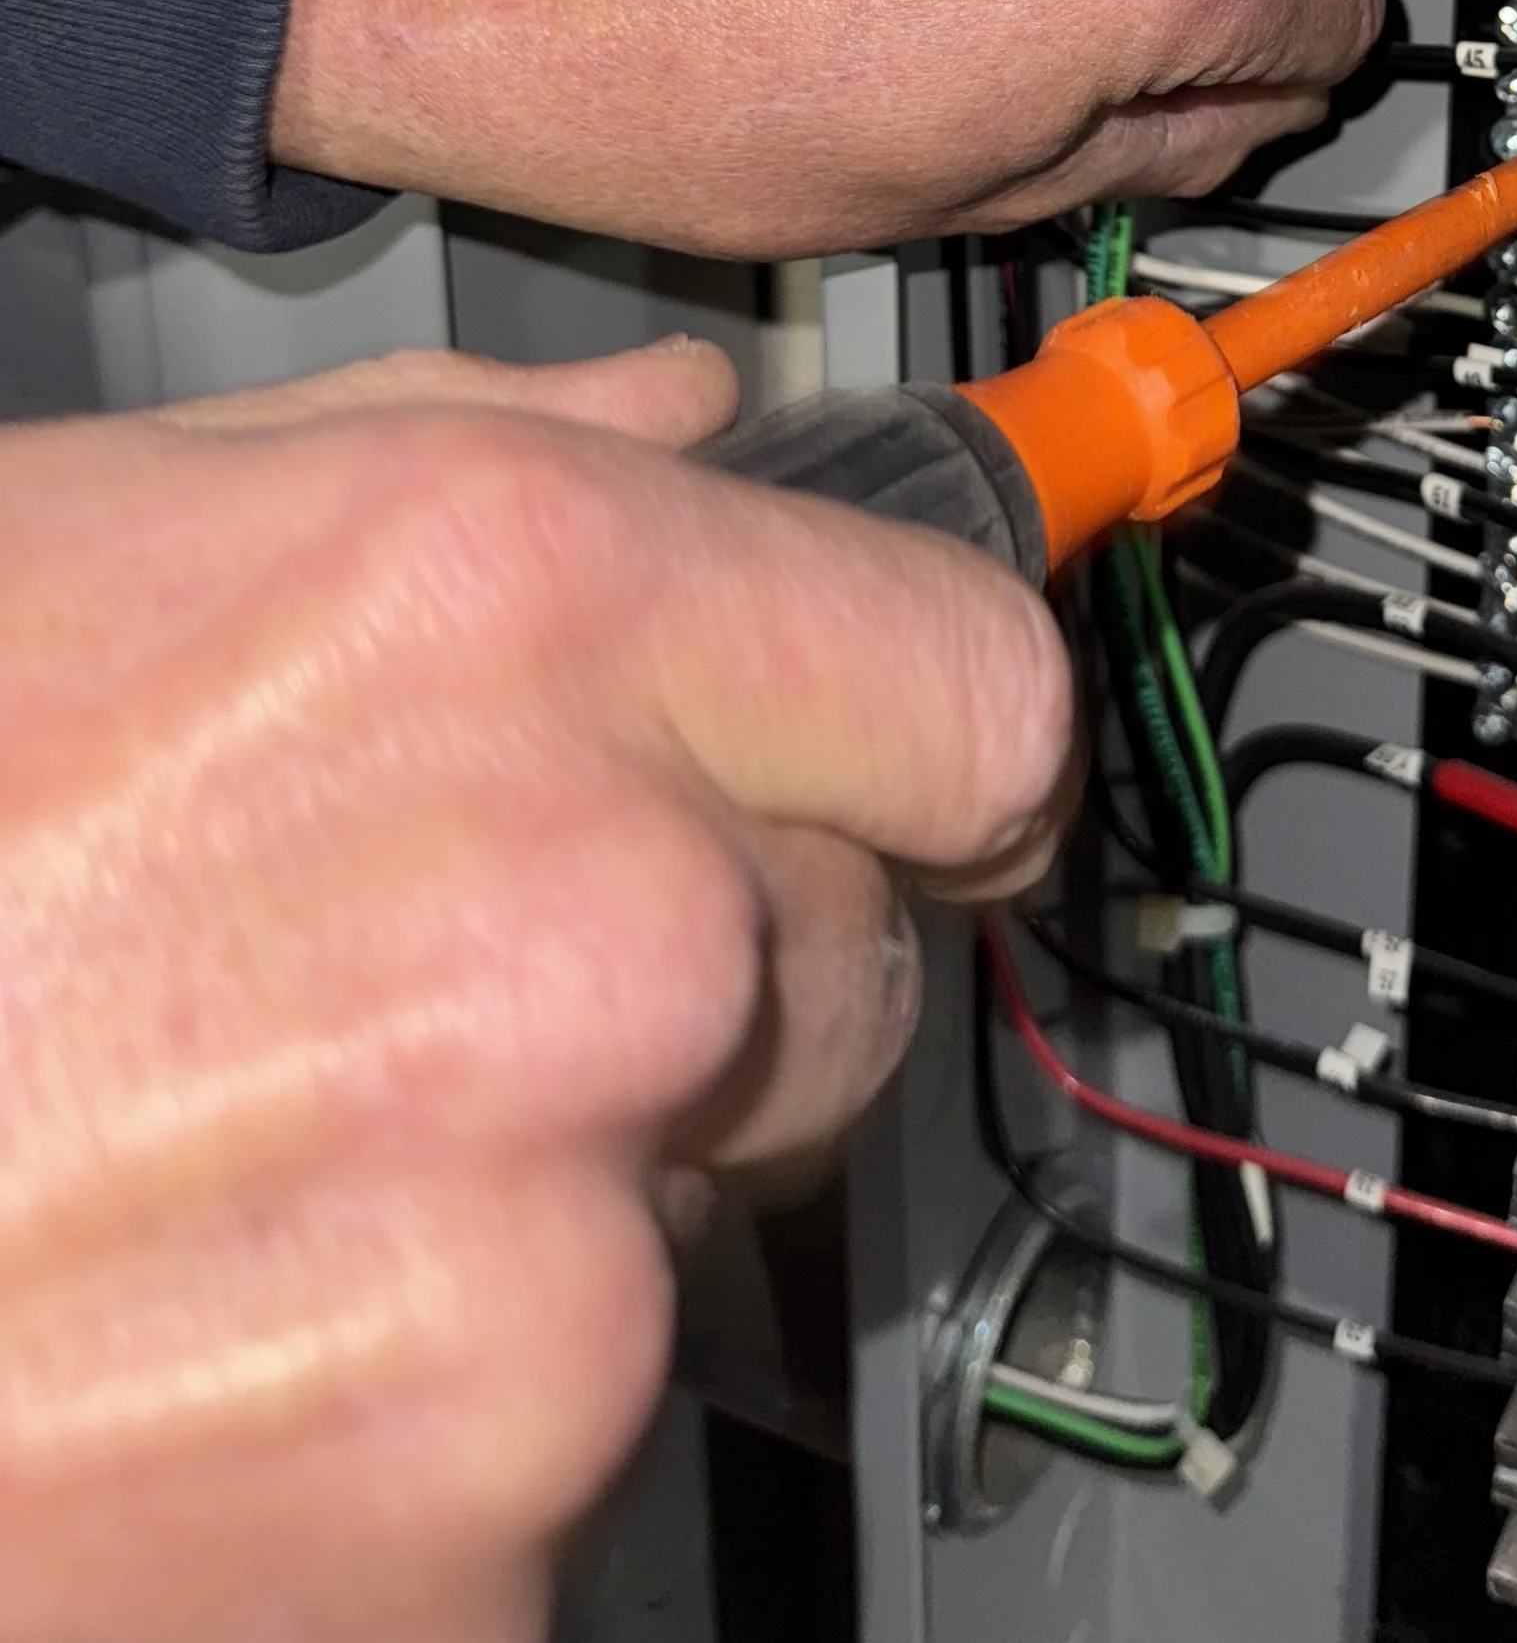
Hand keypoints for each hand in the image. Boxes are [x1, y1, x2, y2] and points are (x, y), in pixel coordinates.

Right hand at [0, 343, 1072, 1642]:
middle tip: (431, 984)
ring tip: (248, 1159)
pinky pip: (554, 1446)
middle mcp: (594, 917)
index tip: (880, 774)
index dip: (915, 733)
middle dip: (707, 968)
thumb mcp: (101, 527)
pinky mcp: (477, 1542)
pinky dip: (427, 1418)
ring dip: (541, 1193)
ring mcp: (548, 1256)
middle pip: (858, 960)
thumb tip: (699, 432)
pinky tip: (209, 1335)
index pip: (969, 686)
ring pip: (695, 1210)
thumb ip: (461, 450)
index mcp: (519, 614)